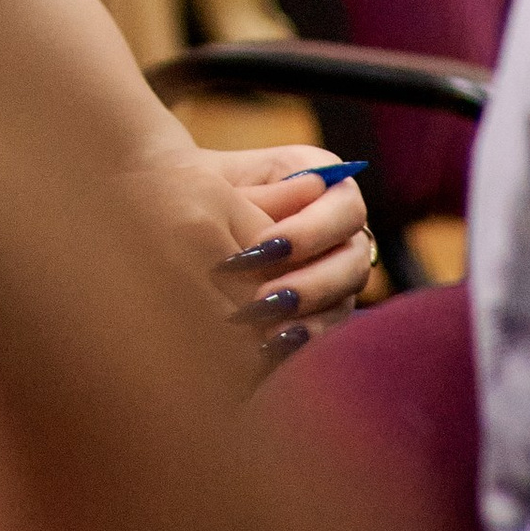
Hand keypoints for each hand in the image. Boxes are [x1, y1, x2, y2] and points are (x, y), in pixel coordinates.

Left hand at [206, 146, 375, 351]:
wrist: (175, 215)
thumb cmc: (198, 186)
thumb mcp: (219, 183)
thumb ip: (260, 197)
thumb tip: (310, 191)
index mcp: (321, 179)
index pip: (345, 205)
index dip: (312, 229)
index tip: (265, 247)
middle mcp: (338, 227)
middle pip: (354, 259)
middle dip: (312, 282)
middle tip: (265, 299)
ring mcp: (335, 270)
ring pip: (344, 300)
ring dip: (310, 319)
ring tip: (267, 334)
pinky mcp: (321, 309)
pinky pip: (326, 331)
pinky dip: (300, 342)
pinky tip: (270, 350)